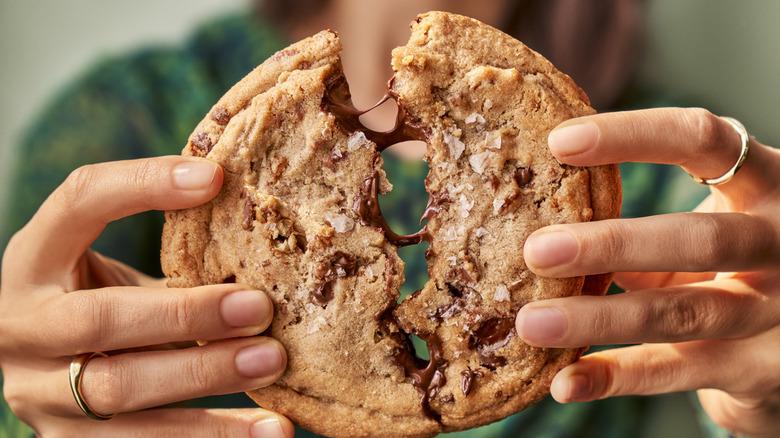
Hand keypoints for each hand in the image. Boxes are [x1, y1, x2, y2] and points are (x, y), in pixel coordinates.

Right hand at [0, 157, 292, 436]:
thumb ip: (175, 259)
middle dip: (186, 314)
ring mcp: (38, 394)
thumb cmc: (106, 308)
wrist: (51, 375)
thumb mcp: (118, 274)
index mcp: (34, 262)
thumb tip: (268, 228)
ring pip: (119, 393)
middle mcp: (22, 329)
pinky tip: (267, 428)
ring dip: (205, 379)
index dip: (141, 186)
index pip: (77, 203)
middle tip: (261, 308)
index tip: (214, 179)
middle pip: (100, 321)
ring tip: (273, 366)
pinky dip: (209, 436)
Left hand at [517, 108, 779, 436]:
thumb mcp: (701, 230)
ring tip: (532, 323)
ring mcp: (777, 311)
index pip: (704, 142)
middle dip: (611, 245)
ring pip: (684, 313)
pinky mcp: (760, 368)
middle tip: (535, 251)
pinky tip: (565, 382)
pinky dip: (616, 377)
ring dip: (600, 318)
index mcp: (764, 185)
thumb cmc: (730, 267)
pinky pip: (678, 371)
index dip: (633, 136)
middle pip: (700, 239)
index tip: (559, 142)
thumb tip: (540, 223)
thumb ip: (643, 229)